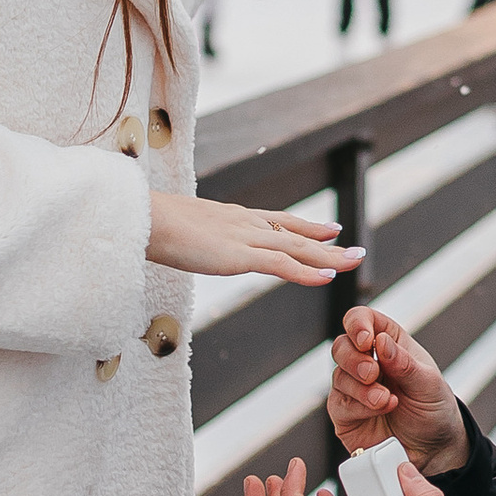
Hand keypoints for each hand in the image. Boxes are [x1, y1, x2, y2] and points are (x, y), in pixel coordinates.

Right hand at [148, 191, 361, 285]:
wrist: (141, 218)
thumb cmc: (151, 225)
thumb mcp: (182, 230)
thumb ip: (196, 236)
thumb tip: (189, 239)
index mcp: (233, 217)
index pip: (279, 221)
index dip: (306, 226)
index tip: (330, 229)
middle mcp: (246, 223)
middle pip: (296, 233)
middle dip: (327, 243)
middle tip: (354, 248)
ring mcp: (244, 237)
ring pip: (296, 247)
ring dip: (328, 257)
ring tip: (354, 261)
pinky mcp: (238, 255)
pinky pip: (280, 264)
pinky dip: (305, 272)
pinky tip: (326, 278)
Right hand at [327, 306, 468, 471]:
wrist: (433, 450)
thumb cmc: (434, 410)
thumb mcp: (428, 383)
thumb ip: (404, 363)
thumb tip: (381, 342)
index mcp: (389, 344)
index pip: (363, 319)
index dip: (358, 324)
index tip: (366, 339)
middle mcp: (368, 363)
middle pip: (341, 346)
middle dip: (355, 359)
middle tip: (373, 373)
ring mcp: (354, 389)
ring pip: (338, 375)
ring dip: (361, 388)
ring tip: (386, 400)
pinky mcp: (346, 414)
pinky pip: (339, 403)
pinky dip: (358, 406)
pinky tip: (379, 409)